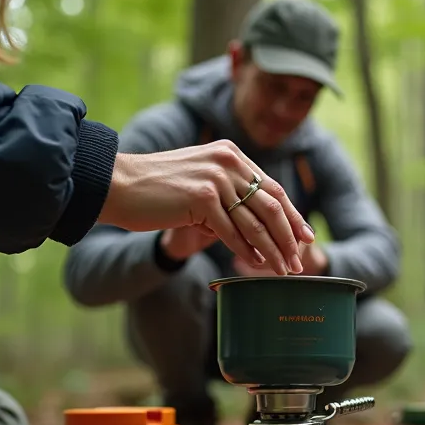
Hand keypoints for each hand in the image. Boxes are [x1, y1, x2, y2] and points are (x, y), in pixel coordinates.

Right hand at [98, 141, 313, 274]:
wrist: (118, 184)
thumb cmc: (155, 189)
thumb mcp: (198, 181)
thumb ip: (226, 195)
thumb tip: (255, 228)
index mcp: (230, 154)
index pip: (271, 187)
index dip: (292, 215)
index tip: (306, 236)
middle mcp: (227, 161)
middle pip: (271, 204)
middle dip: (288, 236)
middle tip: (298, 260)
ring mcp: (215, 178)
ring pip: (255, 221)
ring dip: (272, 249)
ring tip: (283, 269)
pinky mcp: (201, 197)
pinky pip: (231, 231)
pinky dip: (246, 250)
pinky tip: (255, 264)